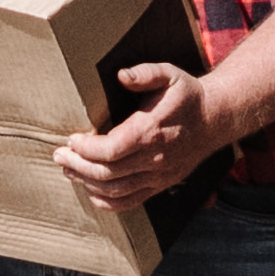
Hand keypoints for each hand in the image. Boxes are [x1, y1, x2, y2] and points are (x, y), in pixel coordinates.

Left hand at [56, 61, 226, 211]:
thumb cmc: (187, 95)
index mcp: (152, 132)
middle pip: (108, 174)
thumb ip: (145, 73)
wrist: (215, 118)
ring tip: (68, 170)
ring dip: (86, 183)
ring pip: (115, 191)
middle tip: (59, 156)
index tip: (71, 140)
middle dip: (77, 166)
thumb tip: (121, 76)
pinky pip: (129, 202)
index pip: (111, 150)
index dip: (86, 149)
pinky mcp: (160, 185)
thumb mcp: (169, 74)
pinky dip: (106, 202)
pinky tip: (90, 190)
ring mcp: (158, 176)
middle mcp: (155, 159)